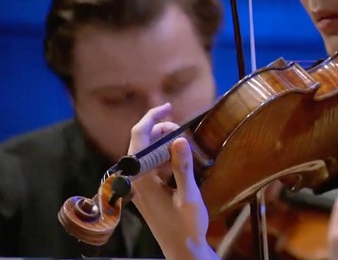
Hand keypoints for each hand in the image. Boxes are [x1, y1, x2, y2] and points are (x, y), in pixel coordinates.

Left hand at [128, 103, 218, 259]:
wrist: (182, 250)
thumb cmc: (186, 226)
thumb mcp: (188, 196)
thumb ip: (182, 167)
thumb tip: (179, 140)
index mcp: (142, 178)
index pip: (139, 137)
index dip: (152, 117)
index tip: (168, 106)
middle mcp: (136, 179)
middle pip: (143, 142)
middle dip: (163, 131)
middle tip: (185, 136)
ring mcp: (140, 185)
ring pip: (149, 153)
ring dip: (166, 145)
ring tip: (187, 151)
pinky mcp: (147, 190)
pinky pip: (153, 165)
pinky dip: (166, 157)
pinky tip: (181, 164)